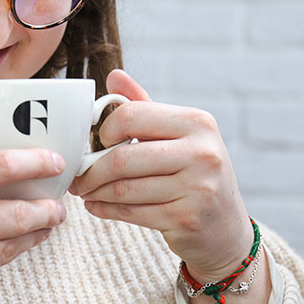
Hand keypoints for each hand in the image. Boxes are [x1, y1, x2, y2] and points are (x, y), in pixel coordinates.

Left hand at [69, 70, 251, 281]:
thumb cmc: (193, 173)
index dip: (105, 130)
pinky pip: (131, 212)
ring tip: (84, 191)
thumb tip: (114, 75)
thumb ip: (143, 105)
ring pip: (123, 188)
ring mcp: (198, 188)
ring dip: (95, 192)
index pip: (131, 116)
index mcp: (197, 122)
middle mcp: (202, 152)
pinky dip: (106, 210)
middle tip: (77, 176)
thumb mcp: (176, 134)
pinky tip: (96, 206)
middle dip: (91, 170)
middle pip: (122, 157)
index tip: (98, 141)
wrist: (225, 227)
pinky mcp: (187, 218)